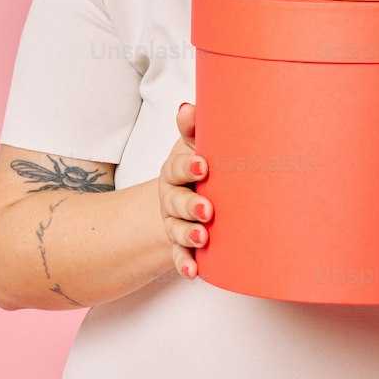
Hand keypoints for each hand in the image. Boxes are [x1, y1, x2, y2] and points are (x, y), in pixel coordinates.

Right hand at [157, 101, 212, 279]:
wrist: (191, 193)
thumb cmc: (198, 164)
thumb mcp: (193, 144)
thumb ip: (192, 128)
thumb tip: (188, 107)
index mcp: (175, 170)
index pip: (178, 168)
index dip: (189, 167)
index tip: (204, 165)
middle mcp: (171, 197)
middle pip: (176, 202)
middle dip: (190, 206)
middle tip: (207, 209)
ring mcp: (175, 222)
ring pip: (177, 230)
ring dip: (189, 234)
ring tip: (204, 237)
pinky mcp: (182, 244)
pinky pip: (181, 256)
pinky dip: (185, 263)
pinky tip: (194, 271)